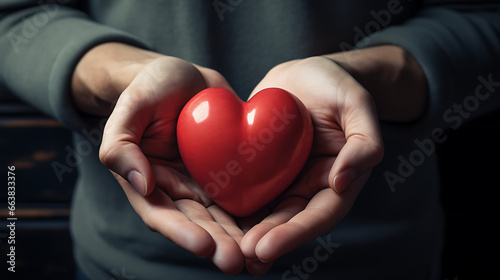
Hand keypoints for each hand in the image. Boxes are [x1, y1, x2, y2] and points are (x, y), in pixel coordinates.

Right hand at [73, 43, 245, 273]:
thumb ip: (121, 145)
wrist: (185, 76)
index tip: (205, 246)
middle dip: (217, 244)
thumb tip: (141, 185)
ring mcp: (206, 182)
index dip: (182, 233)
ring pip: (224, 216)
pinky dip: (259, 210)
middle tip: (236, 262)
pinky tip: (276, 224)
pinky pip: (245, 192)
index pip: (162, 214)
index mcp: (150, 181)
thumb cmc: (150, 87)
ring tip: (256, 255)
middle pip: (198, 223)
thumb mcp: (130, 107)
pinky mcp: (231, 171)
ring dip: (239, 237)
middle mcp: (179, 189)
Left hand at [239, 56, 384, 274]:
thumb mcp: (358, 105)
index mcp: (336, 179)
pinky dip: (232, 204)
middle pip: (288, 221)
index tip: (266, 247)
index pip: (319, 215)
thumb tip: (342, 182)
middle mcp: (308, 185)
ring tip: (225, 249)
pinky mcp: (260, 165)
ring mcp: (283, 177)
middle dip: (265, 240)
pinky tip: (211, 217)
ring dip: (247, 232)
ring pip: (265, 211)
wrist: (306, 72)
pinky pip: (246, 185)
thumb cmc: (337, 85)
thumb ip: (363, 143)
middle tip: (240, 255)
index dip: (294, 234)